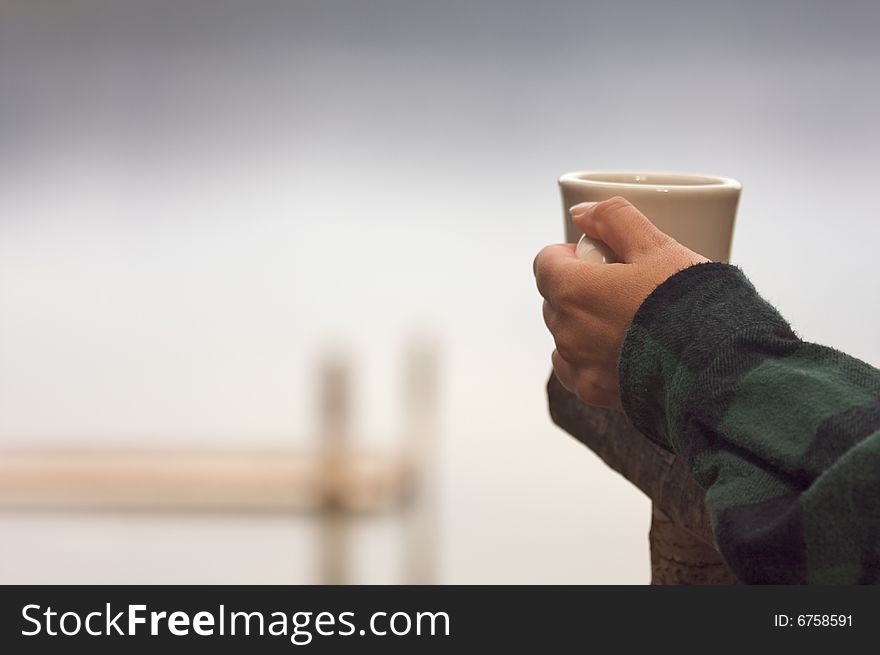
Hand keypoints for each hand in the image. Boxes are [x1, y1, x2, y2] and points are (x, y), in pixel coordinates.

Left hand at [534, 197, 707, 409]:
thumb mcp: (656, 246)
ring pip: (564, 332)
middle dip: (580, 287)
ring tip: (629, 320)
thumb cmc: (689, 304)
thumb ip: (614, 218)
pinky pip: (572, 367)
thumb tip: (581, 211)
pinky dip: (587, 356)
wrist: (716, 367)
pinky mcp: (591, 391)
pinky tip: (619, 350)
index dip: (572, 254)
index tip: (602, 257)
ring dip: (584, 322)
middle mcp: (565, 329)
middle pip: (555, 297)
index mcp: (573, 290)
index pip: (546, 262)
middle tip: (624, 287)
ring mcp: (577, 363)